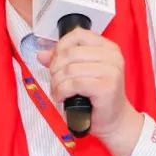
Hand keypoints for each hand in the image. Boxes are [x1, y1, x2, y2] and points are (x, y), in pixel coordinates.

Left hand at [38, 28, 143, 155]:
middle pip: (71, 53)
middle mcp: (112, 56)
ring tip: (57, 91)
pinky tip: (61, 97)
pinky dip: (62, 91)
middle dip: (55, 68)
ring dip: (57, 82)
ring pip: (70, 69)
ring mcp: (111, 71)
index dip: (61, 46)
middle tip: (55, 81)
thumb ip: (62, 61)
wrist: (114, 120)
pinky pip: (74, 84)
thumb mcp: (80, 73)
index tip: (54, 61)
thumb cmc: (97, 97)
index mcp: (108, 48)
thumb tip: (42, 55)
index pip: (78, 34)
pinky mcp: (106, 87)